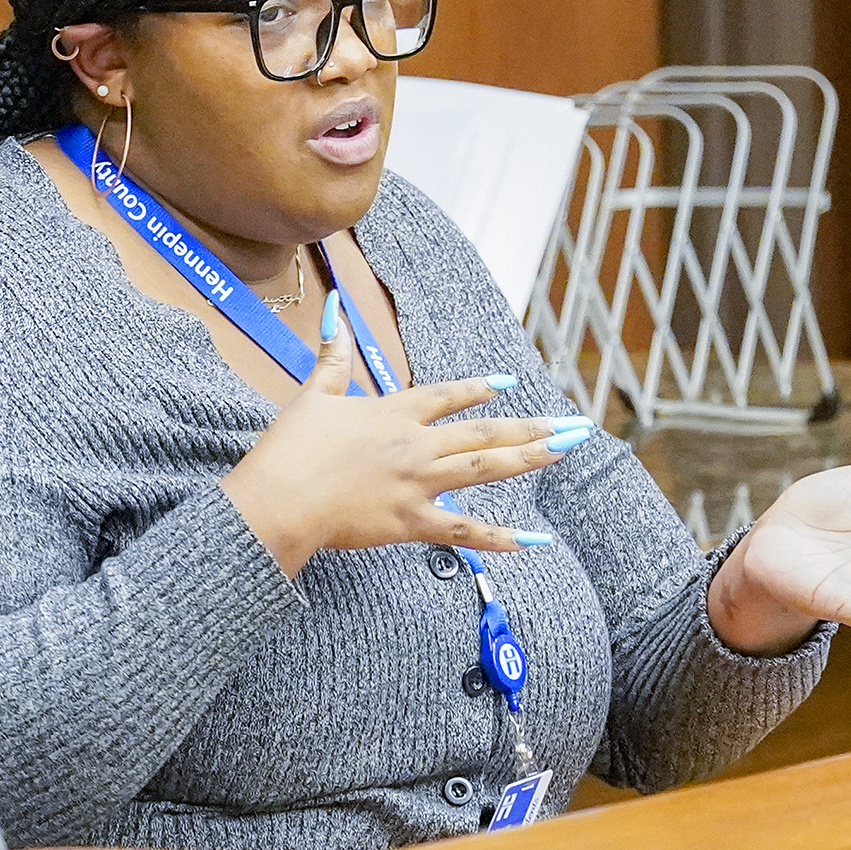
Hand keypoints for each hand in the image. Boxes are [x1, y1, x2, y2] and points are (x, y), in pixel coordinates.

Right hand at [221, 304, 591, 575]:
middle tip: (572, 425)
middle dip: (530, 426)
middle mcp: (415, 444)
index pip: (446, 395)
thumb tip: (336, 309)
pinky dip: (499, 537)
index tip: (508, 383)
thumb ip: (332, 354)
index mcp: (393, 412)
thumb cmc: (291, 449)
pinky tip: (532, 540)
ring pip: (485, 469)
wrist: (279, 499)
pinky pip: (464, 531)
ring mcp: (418, 483)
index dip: (478, 389)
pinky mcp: (411, 522)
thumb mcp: (313, 393)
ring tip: (564, 451)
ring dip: (529, 458)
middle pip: (483, 431)